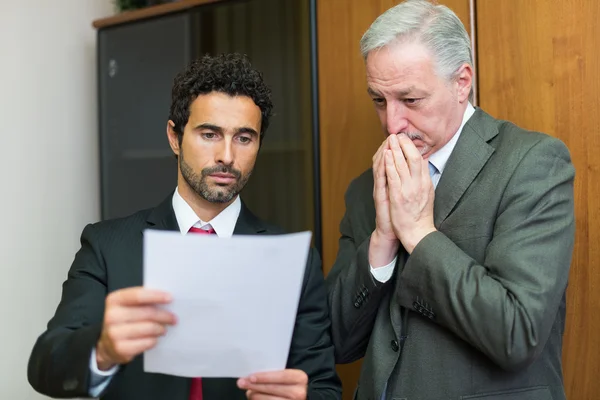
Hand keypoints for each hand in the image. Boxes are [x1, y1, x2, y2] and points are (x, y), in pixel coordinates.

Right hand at [95, 287, 175, 370]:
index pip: (138, 295)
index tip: (170, 298)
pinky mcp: (120, 348)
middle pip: (147, 313)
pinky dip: (154, 340)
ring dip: (161, 328)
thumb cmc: (123, 320)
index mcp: (114, 300)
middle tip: (173, 318)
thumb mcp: (127, 306)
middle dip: (164, 315)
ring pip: (149, 328)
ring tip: (163, 329)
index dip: (156, 296)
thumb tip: (166, 298)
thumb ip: (142, 300)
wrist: (106, 344)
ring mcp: (114, 333)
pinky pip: (146, 342)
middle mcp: (112, 316)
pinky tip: (154, 338)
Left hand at [237, 369, 307, 398]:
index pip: (280, 376)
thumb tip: (253, 376)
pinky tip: (254, 398)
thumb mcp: (288, 376)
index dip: (264, 377)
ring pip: (267, 399)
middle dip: (254, 386)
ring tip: (249, 391)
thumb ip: (275, 374)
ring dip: (254, 395)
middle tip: (241, 383)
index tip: (251, 377)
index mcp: (299, 378)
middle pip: (271, 388)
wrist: (300, 396)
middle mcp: (298, 393)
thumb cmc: (291, 384)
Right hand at [370, 138, 400, 266]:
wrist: (401, 232)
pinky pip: (380, 177)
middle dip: (390, 145)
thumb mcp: (409, 193)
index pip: (392, 159)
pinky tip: (385, 156)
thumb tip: (421, 166)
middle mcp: (385, 183)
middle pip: (384, 159)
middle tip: (394, 133)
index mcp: (393, 181)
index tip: (403, 136)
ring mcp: (381, 188)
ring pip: (380, 165)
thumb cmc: (405, 214)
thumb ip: (412, 179)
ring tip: (388, 140)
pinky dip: (382, 166)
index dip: (396, 147)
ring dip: (384, 151)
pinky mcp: (380, 195)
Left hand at [385, 134, 435, 252]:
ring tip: (391, 138)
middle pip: (413, 158)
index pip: (420, 159)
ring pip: (402, 165)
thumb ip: (424, 177)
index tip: (406, 138)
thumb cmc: (420, 215)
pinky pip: (394, 176)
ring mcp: (409, 189)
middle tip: (398, 134)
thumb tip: (424, 162)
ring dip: (396, 149)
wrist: (417, 233)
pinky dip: (390, 164)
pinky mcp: (398, 196)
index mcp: (426, 182)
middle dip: (405, 144)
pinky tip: (387, 154)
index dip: (412, 147)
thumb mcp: (427, 193)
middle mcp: (419, 184)